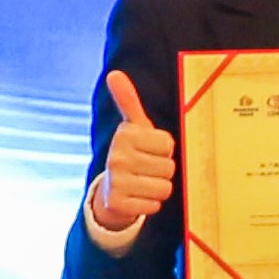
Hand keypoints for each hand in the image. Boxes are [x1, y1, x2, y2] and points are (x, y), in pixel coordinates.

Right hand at [85, 70, 176, 237]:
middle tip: (145, 169)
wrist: (109, 191)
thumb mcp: (132, 128)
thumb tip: (114, 74)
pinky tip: (138, 197)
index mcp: (125, 134)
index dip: (163, 151)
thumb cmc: (130, 154)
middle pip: (168, 167)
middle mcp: (118, 156)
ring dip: (158, 188)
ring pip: (164, 187)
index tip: (148, 151)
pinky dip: (150, 203)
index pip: (168, 145)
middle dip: (162, 171)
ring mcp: (117, 180)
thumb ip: (128, 101)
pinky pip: (154, 204)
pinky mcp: (118, 202)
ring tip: (143, 183)